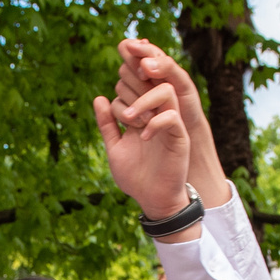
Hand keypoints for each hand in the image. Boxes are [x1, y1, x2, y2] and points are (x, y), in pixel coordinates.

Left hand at [94, 80, 192, 224]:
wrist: (153, 200)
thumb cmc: (135, 176)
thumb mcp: (114, 148)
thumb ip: (107, 125)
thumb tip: (98, 98)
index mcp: (142, 114)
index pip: (132, 85)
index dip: (120, 94)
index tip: (118, 118)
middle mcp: (157, 114)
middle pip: (149, 80)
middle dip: (132, 92)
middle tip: (124, 117)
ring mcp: (170, 123)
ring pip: (165, 91)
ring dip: (144, 102)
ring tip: (130, 121)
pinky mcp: (180, 136)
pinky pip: (171, 116)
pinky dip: (155, 122)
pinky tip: (143, 138)